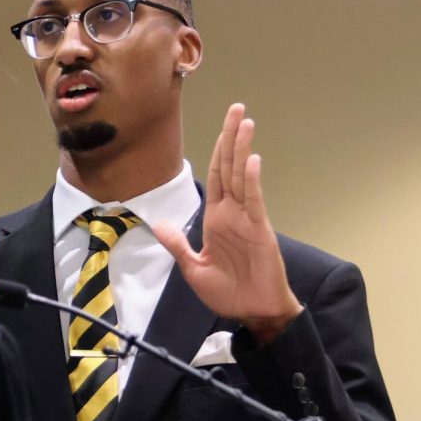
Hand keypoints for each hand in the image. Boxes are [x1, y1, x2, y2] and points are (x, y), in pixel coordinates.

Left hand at [152, 103, 302, 343]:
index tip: (224, 126)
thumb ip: (177, 245)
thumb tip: (161, 223)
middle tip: (237, 108)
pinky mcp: (260, 230)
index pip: (216, 176)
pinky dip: (253, 180)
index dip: (218, 150)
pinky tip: (251, 160)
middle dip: (232, 137)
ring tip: (245, 122)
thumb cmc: (228, 292)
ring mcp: (247, 219)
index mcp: (216, 218)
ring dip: (242, 149)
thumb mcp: (193, 268)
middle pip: (230, 167)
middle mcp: (232, 212)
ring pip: (243, 176)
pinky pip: (255, 201)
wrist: (253, 312)